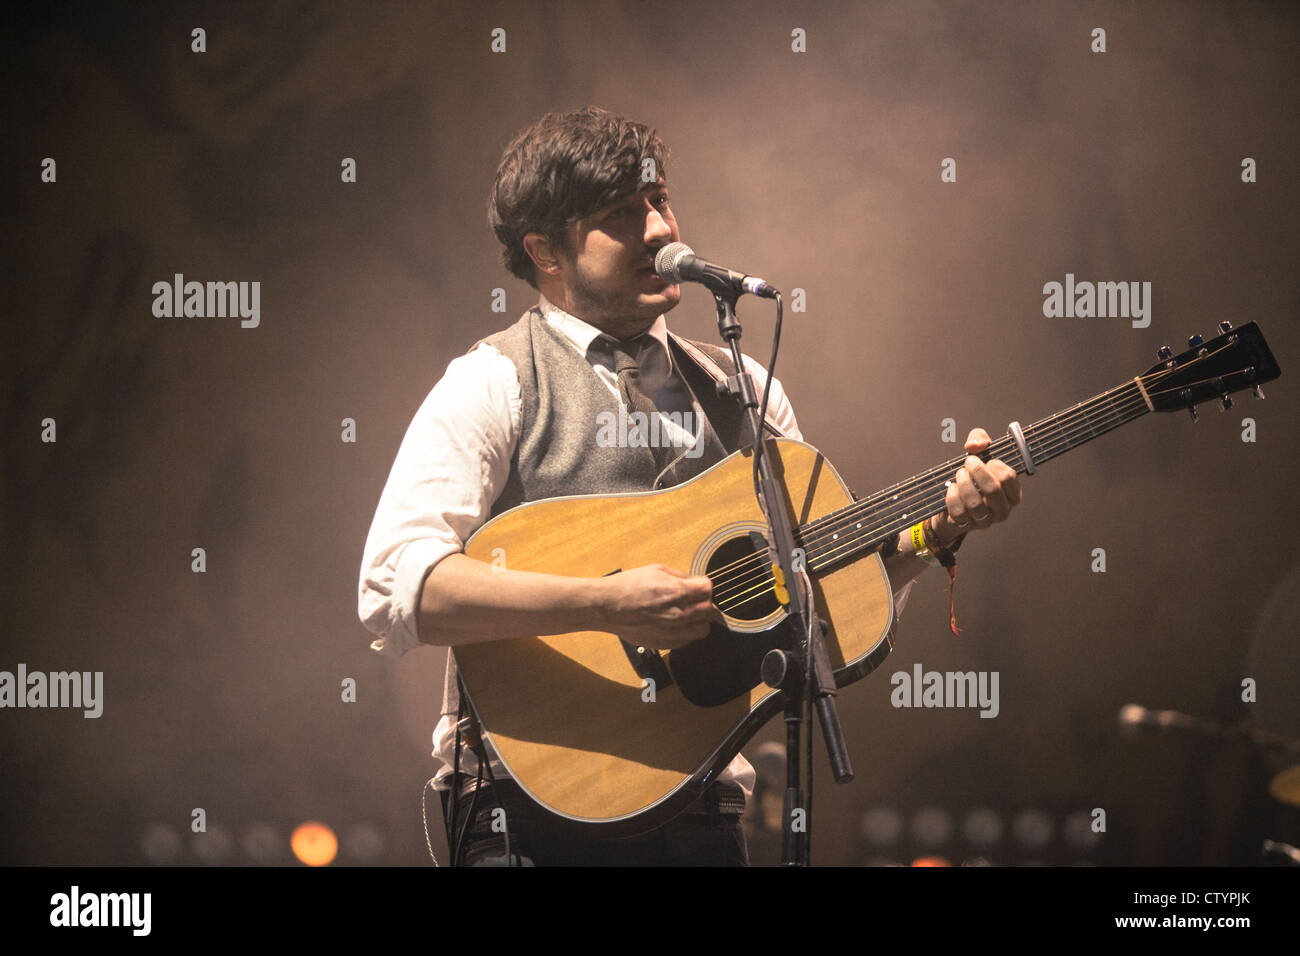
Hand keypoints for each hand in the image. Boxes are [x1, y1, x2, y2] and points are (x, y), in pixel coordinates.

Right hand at [598, 564, 714, 650]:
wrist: (608, 607)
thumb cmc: (628, 586)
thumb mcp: (657, 570)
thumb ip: (681, 577)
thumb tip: (696, 583)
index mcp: (678, 592)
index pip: (708, 589)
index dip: (703, 586)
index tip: (697, 586)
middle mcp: (679, 614)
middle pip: (709, 610)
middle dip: (703, 602)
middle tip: (692, 598)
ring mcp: (673, 632)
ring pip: (703, 629)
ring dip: (698, 620)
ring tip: (685, 613)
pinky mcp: (665, 644)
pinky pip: (688, 640)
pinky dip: (686, 632)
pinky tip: (673, 623)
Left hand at [931, 427, 1021, 545]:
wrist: (953, 499)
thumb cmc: (973, 474)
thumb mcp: (980, 453)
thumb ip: (980, 439)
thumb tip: (974, 446)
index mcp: (1013, 492)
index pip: (1009, 477)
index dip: (995, 465)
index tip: (986, 459)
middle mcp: (1002, 509)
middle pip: (993, 490)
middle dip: (977, 472)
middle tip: (968, 462)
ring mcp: (985, 520)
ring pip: (975, 503)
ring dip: (964, 484)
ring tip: (959, 474)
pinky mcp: (967, 525)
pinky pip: (959, 512)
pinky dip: (952, 497)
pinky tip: (951, 488)